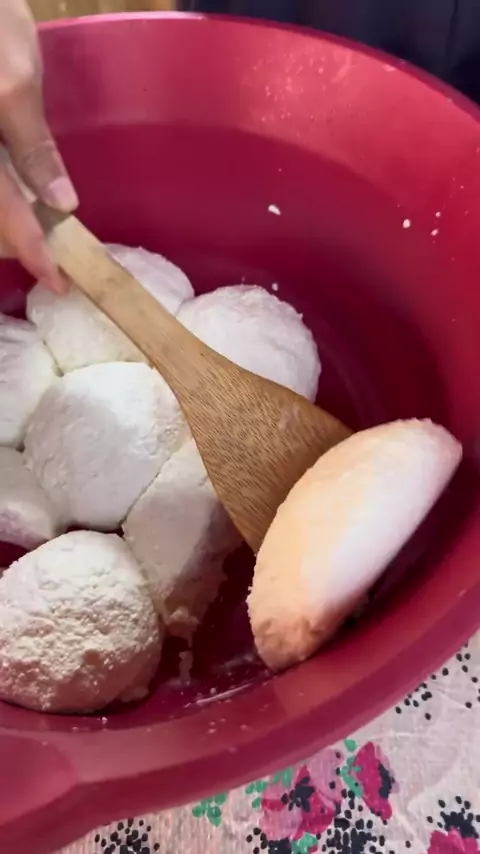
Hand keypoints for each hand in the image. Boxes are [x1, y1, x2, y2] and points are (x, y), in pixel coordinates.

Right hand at [0, 0, 77, 291]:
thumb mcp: (14, 79)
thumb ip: (33, 147)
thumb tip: (60, 205)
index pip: (3, 216)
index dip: (30, 253)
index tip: (57, 281)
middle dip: (12, 244)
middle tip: (48, 260)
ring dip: (5, 227)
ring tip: (31, 238)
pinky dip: (2, 205)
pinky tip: (15, 206)